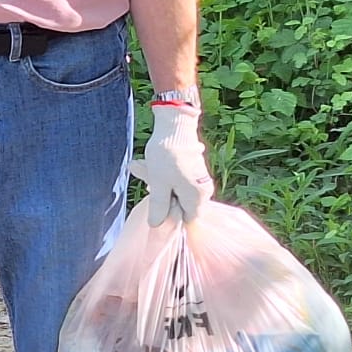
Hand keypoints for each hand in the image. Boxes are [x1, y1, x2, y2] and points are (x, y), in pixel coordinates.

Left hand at [131, 105, 213, 225]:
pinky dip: (163, 176)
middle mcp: (203, 190)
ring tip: (148, 170)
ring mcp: (199, 180)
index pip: (189, 219)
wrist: (174, 126)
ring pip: (176, 191)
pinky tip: (150, 166)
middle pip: (181, 205)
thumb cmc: (166, 157)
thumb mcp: (158, 185)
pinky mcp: (193, 170)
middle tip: (151, 183)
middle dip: (163, 197)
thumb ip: (159, 207)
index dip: (172, 217)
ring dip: (159, 184)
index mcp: (198, 197)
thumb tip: (156, 225)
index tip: (158, 207)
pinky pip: (176, 180)